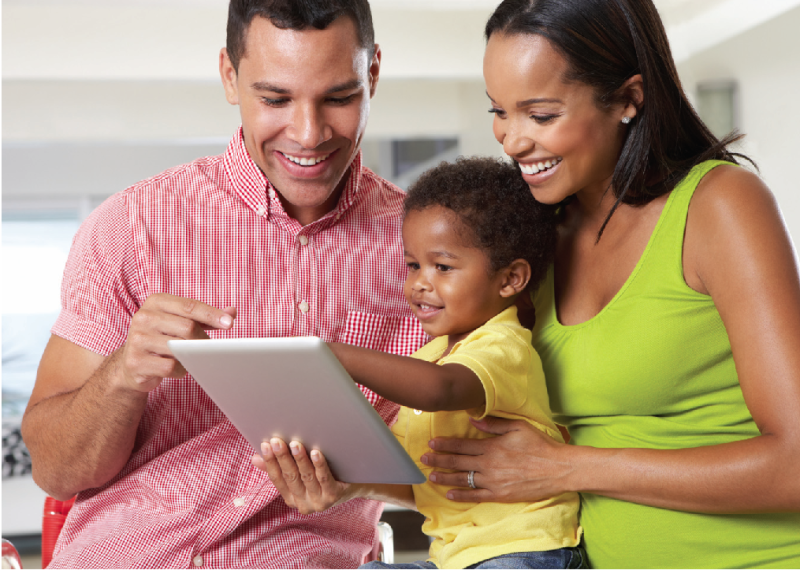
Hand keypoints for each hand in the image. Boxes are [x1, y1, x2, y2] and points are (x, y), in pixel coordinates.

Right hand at [119, 293, 235, 391]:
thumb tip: (232, 312)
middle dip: (203, 339)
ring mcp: (137, 339)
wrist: (132, 364)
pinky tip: (177, 368)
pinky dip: (180, 370)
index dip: (212, 315)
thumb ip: (205, 317)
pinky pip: (170, 367)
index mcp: (156, 302)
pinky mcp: (135, 361)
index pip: (189, 306)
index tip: (229, 323)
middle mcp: (143, 317)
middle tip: (209, 349)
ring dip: (191, 356)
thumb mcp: (180, 321)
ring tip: (190, 357)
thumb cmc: (163, 338)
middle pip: (187, 327)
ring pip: (179, 348)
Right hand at [252, 438, 351, 514]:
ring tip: (296, 444)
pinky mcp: (334, 496)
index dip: (270, 462)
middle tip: (277, 440)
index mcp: (291, 498)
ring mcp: (319, 502)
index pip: (277, 479)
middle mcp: (303, 503)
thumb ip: (279, 468)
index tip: (265, 444)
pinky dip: (320, 465)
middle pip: (291, 477)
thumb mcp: (300, 474)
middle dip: (283, 458)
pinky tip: (316, 453)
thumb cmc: (324, 476)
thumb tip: (255, 459)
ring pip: (306, 477)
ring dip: (300, 459)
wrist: (356, 484)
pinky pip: (325, 479)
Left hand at [421, 416, 573, 502]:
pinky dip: (462, 496)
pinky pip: (476, 496)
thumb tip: (473, 421)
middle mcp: (489, 464)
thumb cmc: (539, 445)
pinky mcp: (500, 494)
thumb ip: (493, 424)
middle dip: (438, 460)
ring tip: (431, 476)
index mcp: (492, 446)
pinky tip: (450, 494)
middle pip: (458, 462)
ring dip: (445, 477)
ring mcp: (493, 481)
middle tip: (423, 459)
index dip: (445, 444)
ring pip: (463, 479)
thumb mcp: (517, 427)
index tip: (432, 443)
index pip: (462, 445)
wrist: (557, 468)